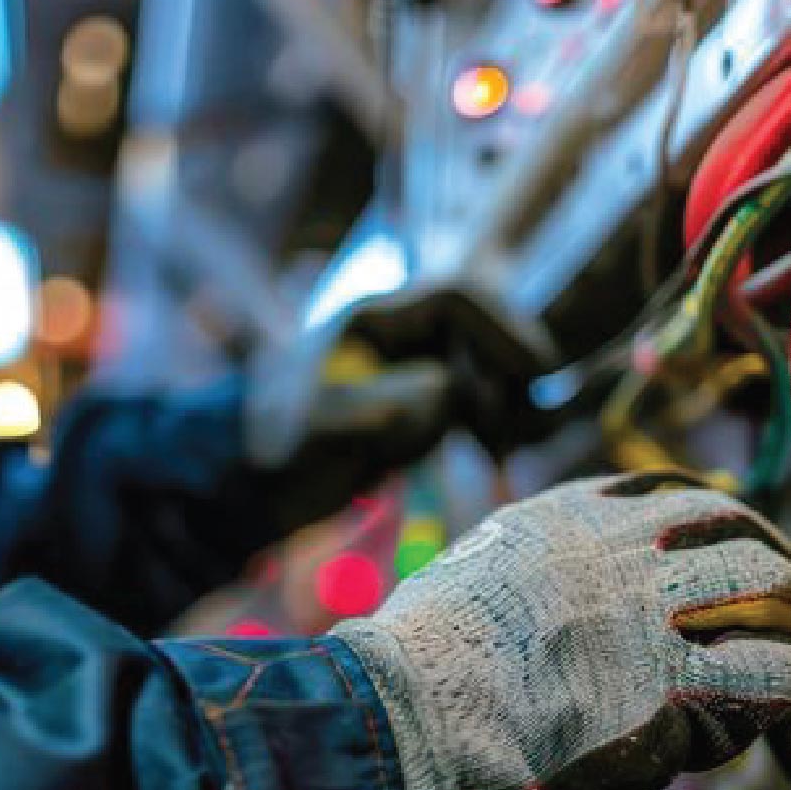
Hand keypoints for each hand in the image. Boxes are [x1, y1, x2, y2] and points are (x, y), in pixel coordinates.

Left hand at [245, 282, 555, 533]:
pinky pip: (473, 396)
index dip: (502, 328)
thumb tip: (447, 390)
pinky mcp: (415, 401)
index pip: (456, 298)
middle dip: (506, 368)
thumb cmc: (280, 454)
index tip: (536, 370)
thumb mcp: (330, 430)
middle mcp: (394, 332)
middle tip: (520, 420)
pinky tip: (492, 453)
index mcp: (370, 317)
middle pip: (479, 326)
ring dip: (503, 399)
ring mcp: (407, 365)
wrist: (254, 491)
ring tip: (499, 448)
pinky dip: (490, 420)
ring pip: (483, 363)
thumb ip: (392, 402)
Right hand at [332, 471, 790, 789]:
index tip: (726, 539)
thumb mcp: (462, 584)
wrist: (407, 723)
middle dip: (767, 557)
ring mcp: (649, 613)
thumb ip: (520, 583)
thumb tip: (549, 618)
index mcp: (556, 520)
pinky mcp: (672, 687)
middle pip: (727, 524)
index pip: (658, 493)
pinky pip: (772, 673)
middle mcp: (613, 550)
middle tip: (785, 595)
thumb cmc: (409, 678)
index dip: (708, 518)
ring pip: (763, 584)